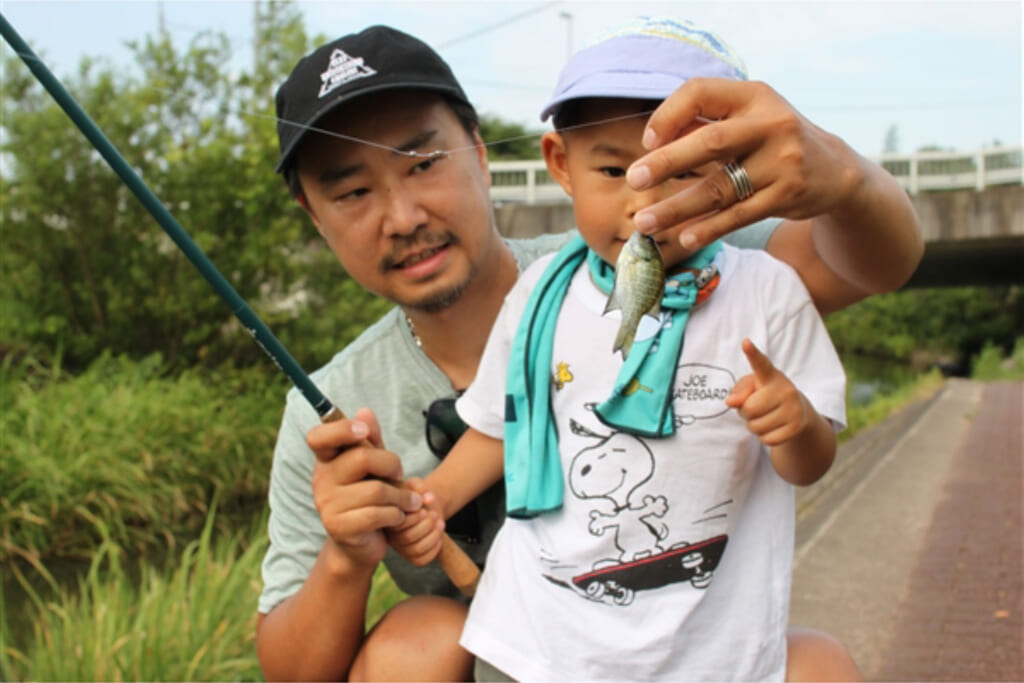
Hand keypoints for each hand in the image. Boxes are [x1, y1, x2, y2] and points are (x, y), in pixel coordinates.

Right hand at [307, 407, 422, 569]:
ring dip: (402, 496)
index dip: (341, 429)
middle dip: (391, 464)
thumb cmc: (370, 498)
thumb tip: (365, 411)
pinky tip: (399, 517)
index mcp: (326, 461)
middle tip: (400, 473)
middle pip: (361, 458)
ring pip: (376, 490)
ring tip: (411, 501)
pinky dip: (397, 515)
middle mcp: (321, 481)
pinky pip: (378, 514)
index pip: (318, 437)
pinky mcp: (340, 529)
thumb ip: (371, 441)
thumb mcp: (373, 467)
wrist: (361, 545)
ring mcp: (328, 506)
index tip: (364, 433)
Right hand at [386, 478, 445, 566]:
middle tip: (435, 514)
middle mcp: (391, 536)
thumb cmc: (415, 494)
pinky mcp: (412, 557)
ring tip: (441, 523)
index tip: (424, 508)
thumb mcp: (414, 484)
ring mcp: (401, 548)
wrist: (424, 505)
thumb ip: (419, 486)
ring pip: (416, 550)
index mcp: (387, 519)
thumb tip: (428, 498)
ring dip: (433, 536)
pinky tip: (440, 538)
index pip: (398, 524)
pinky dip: (434, 550)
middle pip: (407, 538)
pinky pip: (421, 560)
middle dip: (426, 526)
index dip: (414, 517)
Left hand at [626, 78, 863, 248]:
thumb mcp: (747, 118)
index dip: (669, 114)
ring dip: (677, 208)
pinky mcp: (788, 194)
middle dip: (667, 161)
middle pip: (710, 142)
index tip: (648, 140)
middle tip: (634, 178)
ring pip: (720, 188)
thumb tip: (653, 140)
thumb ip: (704, 123)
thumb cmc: (772, 140)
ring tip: (645, 223)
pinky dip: (709, 228)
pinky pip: (739, 215)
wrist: (834, 170)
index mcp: (753, 96)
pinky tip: (685, 238)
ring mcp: (782, 160)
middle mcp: (771, 124)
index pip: (701, 92)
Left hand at [725, 338, 811, 445]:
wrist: (798, 413)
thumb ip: (739, 391)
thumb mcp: (751, 388)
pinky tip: (773, 427)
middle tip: (755, 408)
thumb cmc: (766, 396)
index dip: (752, 353)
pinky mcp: (797, 427)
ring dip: (754, 426)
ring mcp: (794, 409)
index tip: (745, 343)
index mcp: (770, 375)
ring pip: (756, 427)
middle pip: (748, 409)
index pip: (760, 364)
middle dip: (745, 413)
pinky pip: (766, 440)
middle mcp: (785, 389)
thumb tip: (731, 402)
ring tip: (765, 417)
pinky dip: (764, 437)